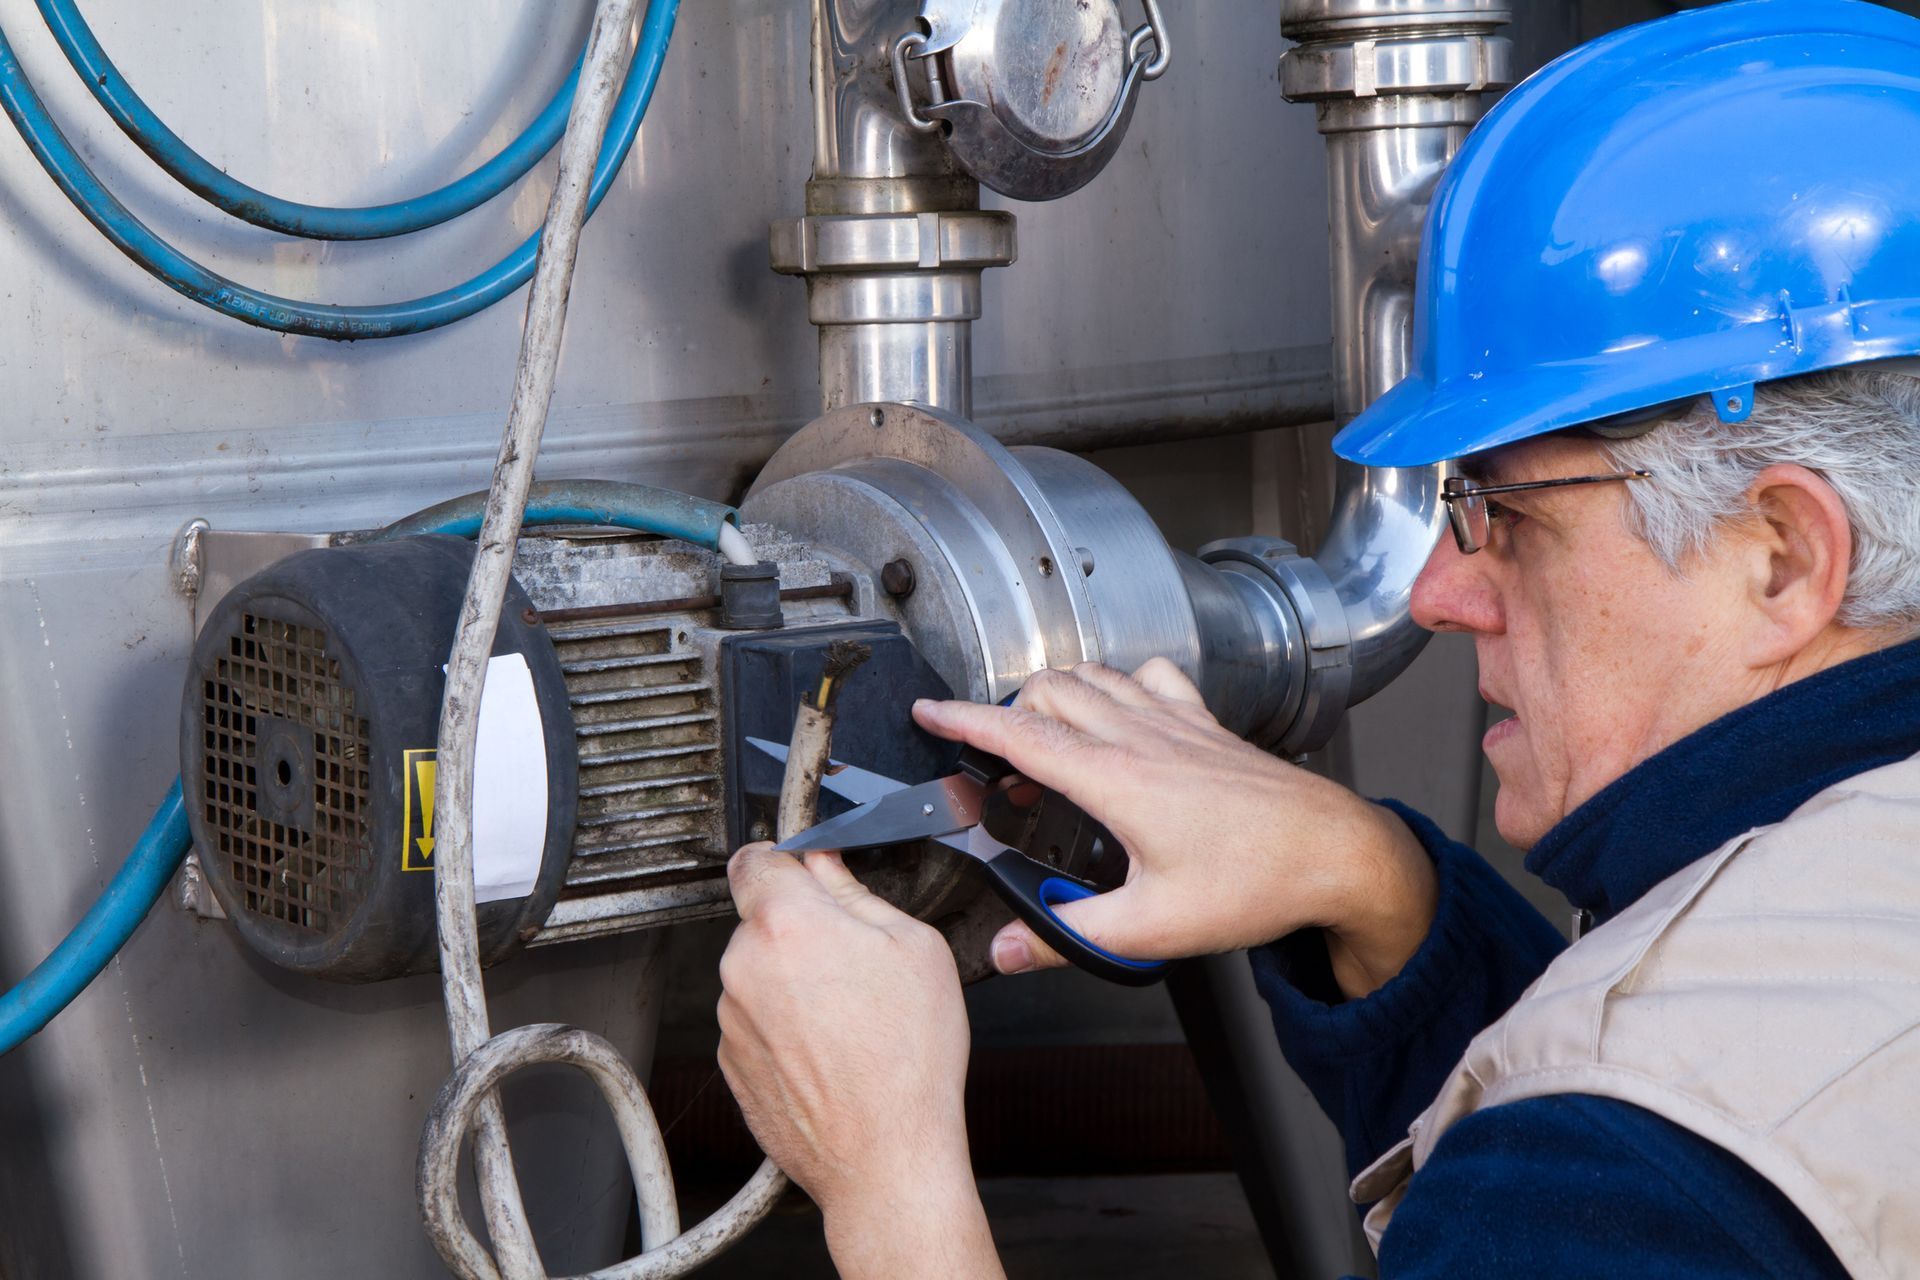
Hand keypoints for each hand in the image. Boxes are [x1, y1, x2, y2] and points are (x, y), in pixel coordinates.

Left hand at [718, 844, 1003, 1279]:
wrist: (885, 1158)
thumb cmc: (908, 1060)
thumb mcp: (915, 948)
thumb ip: (858, 894)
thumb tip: (828, 866)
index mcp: (786, 923)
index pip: (755, 857)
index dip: (784, 859)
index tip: (803, 870)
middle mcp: (743, 966)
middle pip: (762, 921)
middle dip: (802, 929)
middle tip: (856, 961)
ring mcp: (732, 1019)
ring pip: (760, 973)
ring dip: (793, 982)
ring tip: (851, 1019)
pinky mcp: (732, 1063)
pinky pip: (757, 1022)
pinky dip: (786, 1028)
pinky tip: (832, 1052)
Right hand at [912, 659, 1434, 996]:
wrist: (1338, 854)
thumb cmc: (1256, 883)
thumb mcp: (1152, 928)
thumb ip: (1070, 936)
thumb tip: (1009, 950)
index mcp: (1114, 779)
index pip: (1018, 733)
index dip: (963, 720)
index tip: (928, 713)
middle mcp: (1140, 736)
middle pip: (1048, 694)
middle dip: (1006, 716)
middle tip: (992, 762)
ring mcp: (1176, 723)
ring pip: (1094, 677)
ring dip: (1056, 697)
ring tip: (1044, 743)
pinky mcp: (1207, 725)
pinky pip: (1150, 677)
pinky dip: (1120, 683)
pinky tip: (1122, 710)